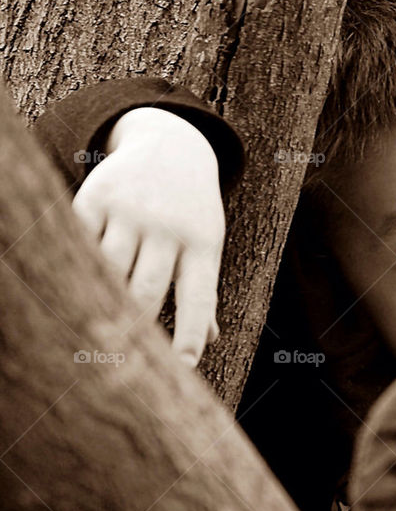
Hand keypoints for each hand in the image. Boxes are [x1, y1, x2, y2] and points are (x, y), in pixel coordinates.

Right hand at [72, 107, 226, 366]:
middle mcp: (168, 225)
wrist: (172, 143)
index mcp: (203, 242)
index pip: (198, 297)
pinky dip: (75, 264)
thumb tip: (208, 340)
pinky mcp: (97, 195)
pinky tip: (72, 285)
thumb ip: (202, 290)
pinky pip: (80, 240)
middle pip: (146, 290)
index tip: (184, 367)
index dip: (190, 333)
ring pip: (108, 270)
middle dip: (132, 329)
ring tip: (90, 331)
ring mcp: (131, 209)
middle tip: (119, 363)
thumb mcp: (206, 242)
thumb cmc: (191, 211)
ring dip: (98, 302)